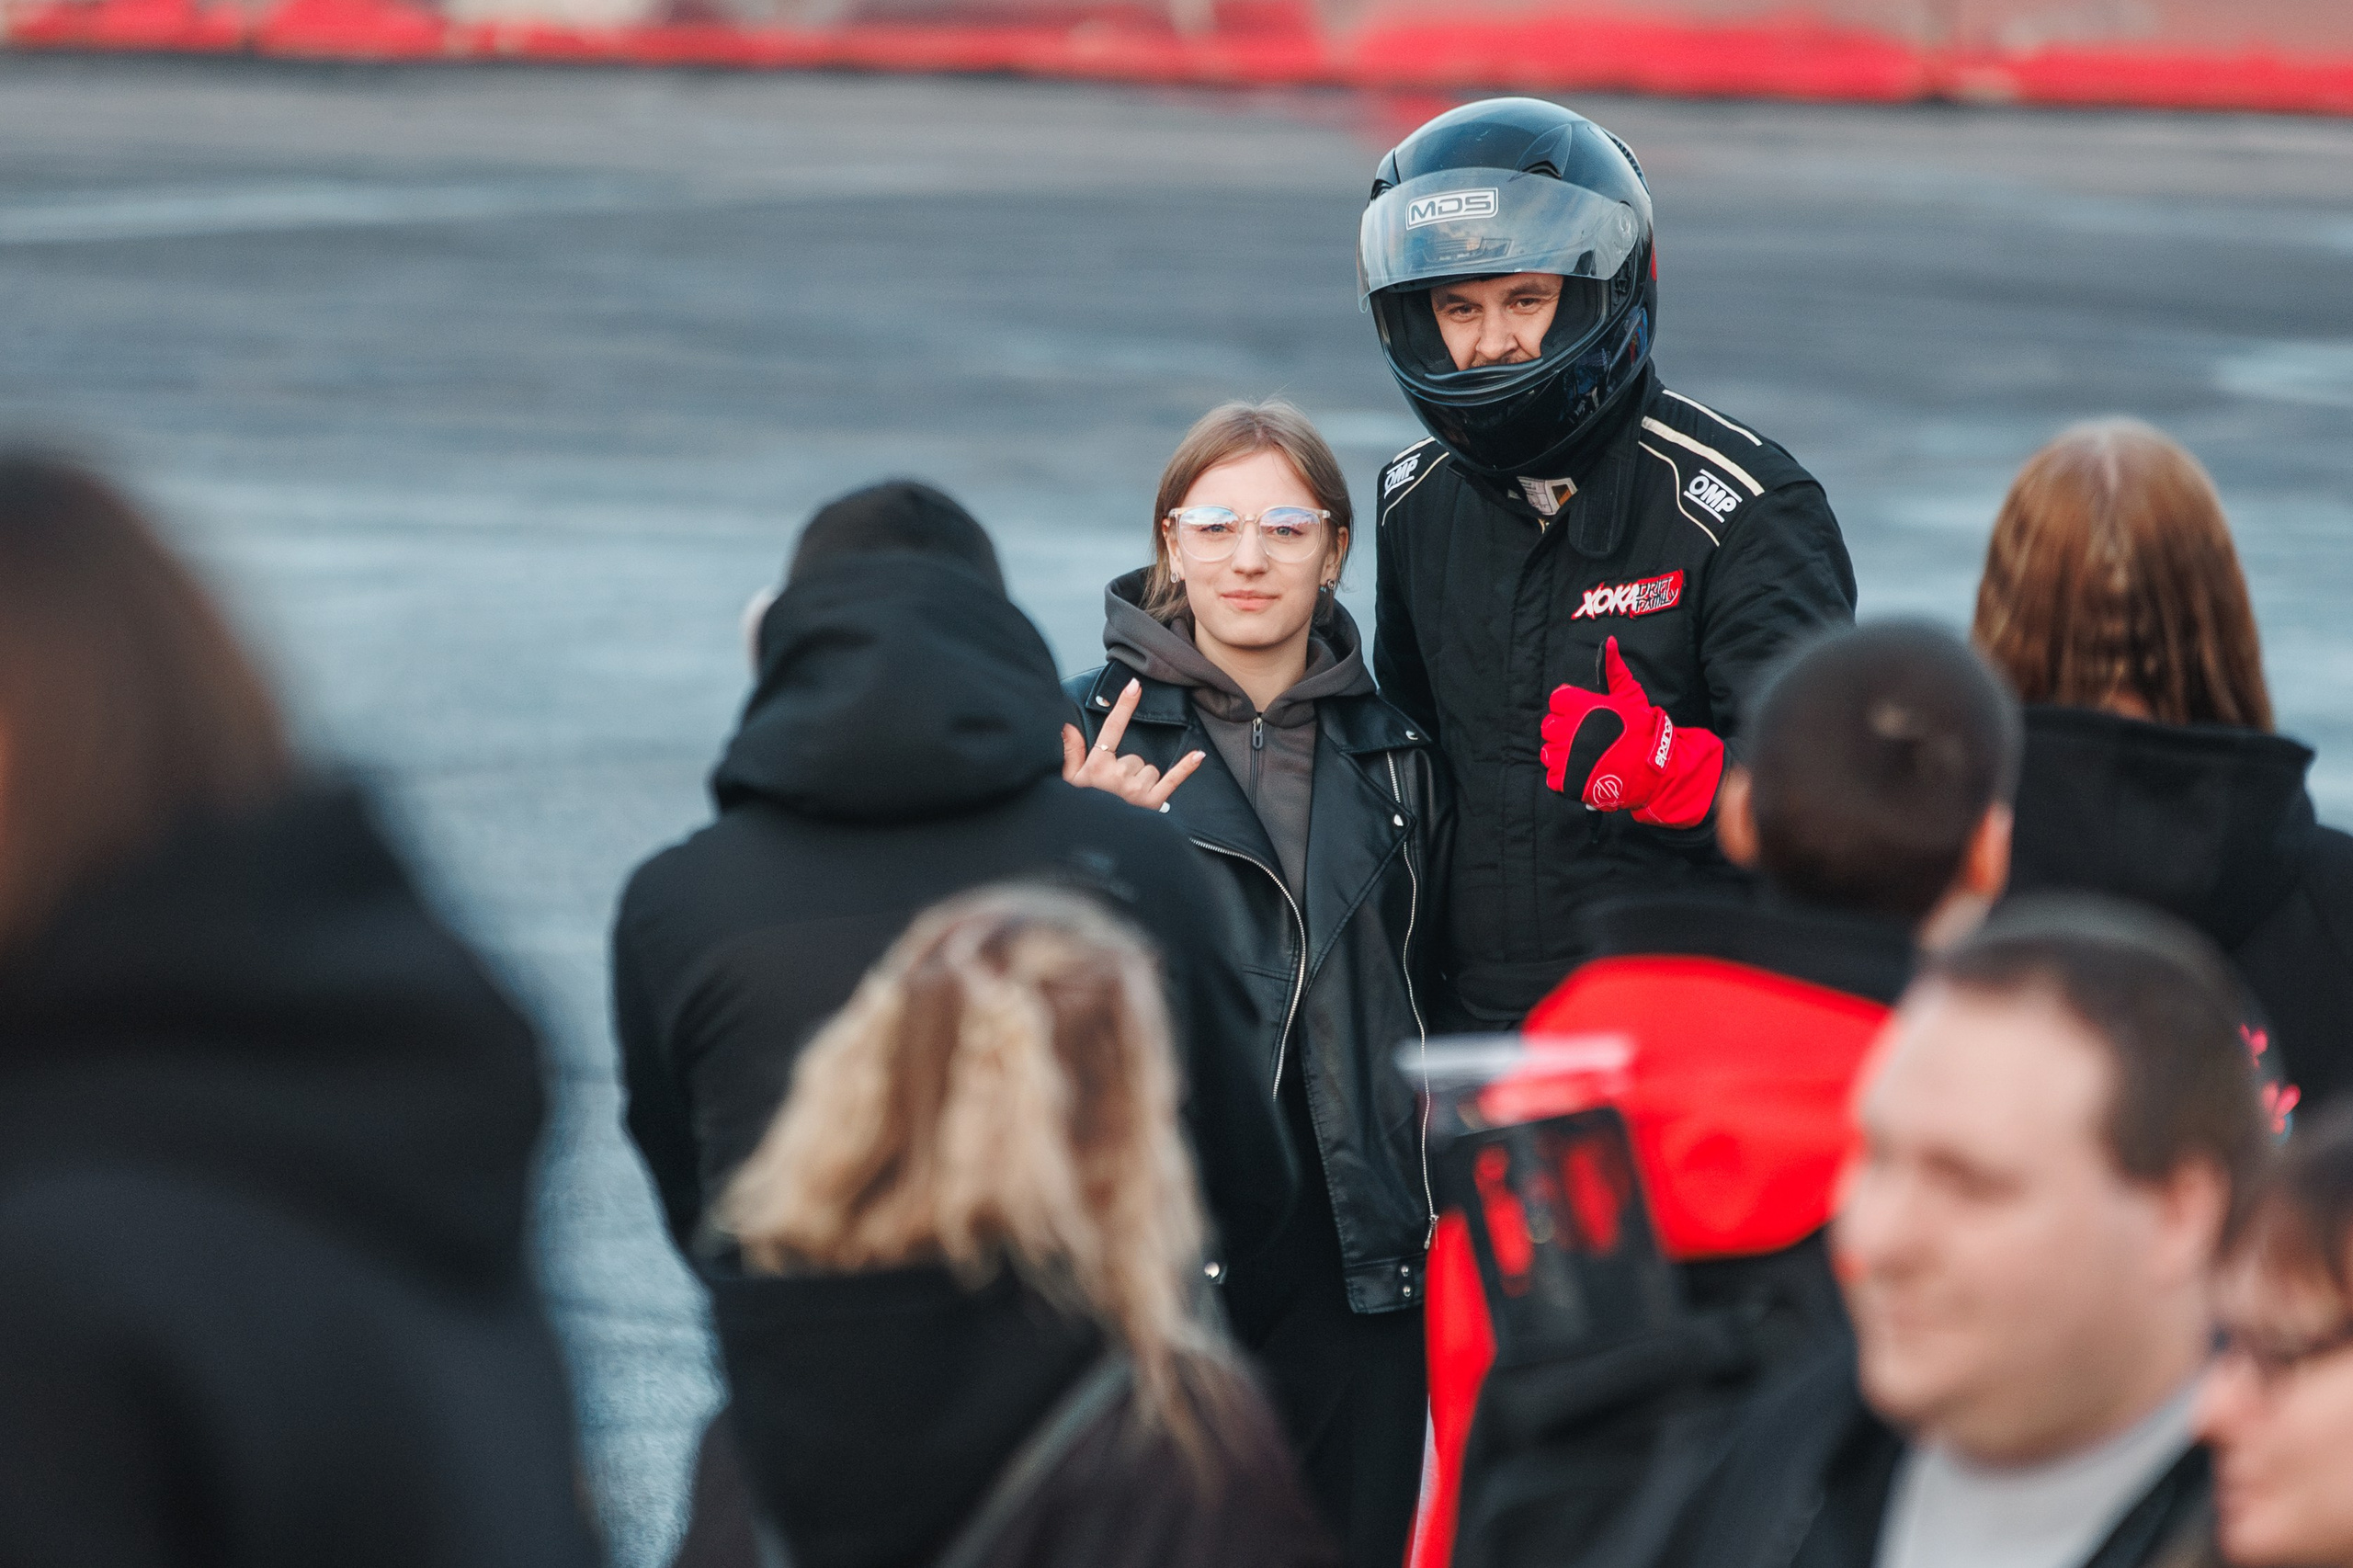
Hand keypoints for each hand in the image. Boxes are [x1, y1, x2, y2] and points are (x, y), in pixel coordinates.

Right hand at [1062, 679, 1204, 811]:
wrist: (1092, 844)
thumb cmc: (1079, 811)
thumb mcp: (1069, 782)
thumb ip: (1071, 753)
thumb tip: (1067, 726)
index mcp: (1096, 767)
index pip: (1112, 729)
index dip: (1124, 706)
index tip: (1135, 685)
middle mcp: (1117, 776)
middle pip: (1135, 757)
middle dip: (1127, 770)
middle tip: (1113, 791)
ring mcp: (1136, 790)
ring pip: (1149, 770)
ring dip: (1141, 781)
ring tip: (1126, 800)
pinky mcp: (1152, 804)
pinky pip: (1172, 779)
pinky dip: (1186, 768)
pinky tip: (1199, 755)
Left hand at [1539, 637, 1723, 827]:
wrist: (1652, 769)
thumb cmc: (1641, 730)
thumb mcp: (1630, 694)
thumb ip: (1614, 669)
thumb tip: (1608, 641)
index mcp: (1580, 707)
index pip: (1557, 699)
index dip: (1570, 705)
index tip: (1584, 713)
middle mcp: (1568, 731)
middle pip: (1549, 725)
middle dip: (1564, 728)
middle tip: (1585, 735)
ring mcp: (1565, 758)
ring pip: (1548, 750)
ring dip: (1561, 752)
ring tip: (1583, 755)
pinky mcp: (1566, 781)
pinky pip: (1551, 776)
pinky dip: (1563, 775)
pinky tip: (1581, 771)